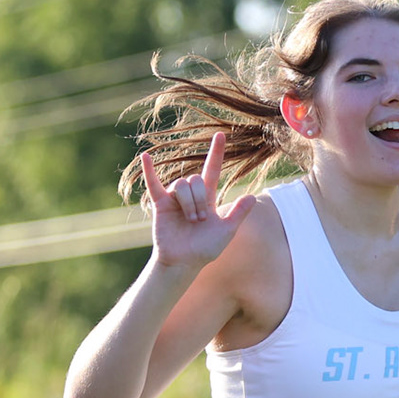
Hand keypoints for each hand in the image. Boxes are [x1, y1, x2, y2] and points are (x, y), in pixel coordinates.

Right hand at [143, 131, 256, 271]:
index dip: (216, 153)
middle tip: (200, 219)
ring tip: (190, 220)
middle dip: (199, 199)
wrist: (183, 262)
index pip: (213, 169)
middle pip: (196, 180)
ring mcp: (175, 198)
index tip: (220, 135)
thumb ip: (238, 213)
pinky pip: (154, 184)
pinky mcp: (161, 204)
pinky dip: (149, 170)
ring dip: (188, 202)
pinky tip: (145, 156)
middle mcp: (191, 194)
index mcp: (208, 198)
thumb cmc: (205, 249)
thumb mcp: (227, 231)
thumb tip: (253, 196)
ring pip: (181, 184)